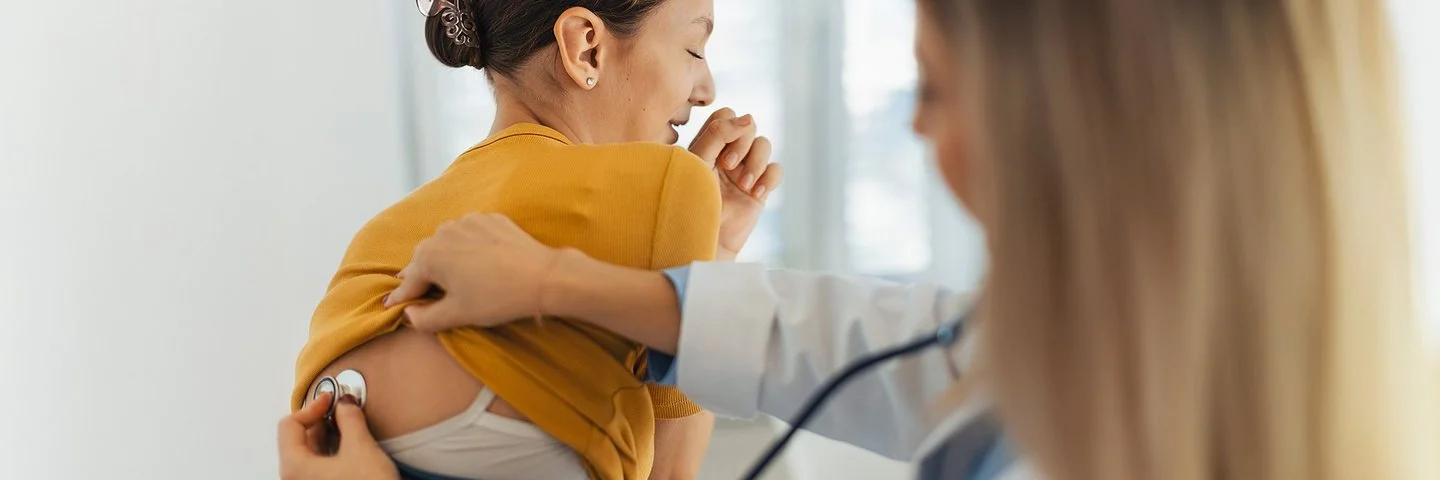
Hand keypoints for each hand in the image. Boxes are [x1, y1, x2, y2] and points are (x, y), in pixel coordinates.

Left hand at [277, 393, 397, 479]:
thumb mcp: (361, 448)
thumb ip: (350, 419)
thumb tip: (346, 403)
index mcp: (294, 466)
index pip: (290, 425)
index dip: (312, 407)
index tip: (333, 400)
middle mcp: (294, 479)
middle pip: (298, 440)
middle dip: (321, 421)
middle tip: (344, 411)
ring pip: (310, 454)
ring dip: (329, 436)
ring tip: (351, 428)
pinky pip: (320, 467)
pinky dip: (333, 452)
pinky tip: (352, 449)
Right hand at [386, 213, 564, 331]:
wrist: (543, 276)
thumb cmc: (497, 298)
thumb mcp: (457, 314)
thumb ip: (425, 318)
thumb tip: (409, 314)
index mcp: (428, 256)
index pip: (409, 283)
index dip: (401, 299)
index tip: (391, 306)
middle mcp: (443, 232)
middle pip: (426, 260)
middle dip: (425, 278)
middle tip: (426, 297)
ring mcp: (467, 221)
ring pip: (448, 245)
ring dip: (448, 261)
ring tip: (458, 280)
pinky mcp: (490, 219)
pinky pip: (471, 235)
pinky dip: (470, 248)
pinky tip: (482, 264)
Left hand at [688, 108, 783, 259]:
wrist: (702, 239)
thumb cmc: (691, 202)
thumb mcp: (698, 162)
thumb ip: (718, 134)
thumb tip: (748, 118)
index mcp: (707, 145)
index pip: (725, 115)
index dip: (728, 126)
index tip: (720, 150)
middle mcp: (726, 154)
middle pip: (748, 126)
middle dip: (742, 144)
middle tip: (727, 167)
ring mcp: (744, 171)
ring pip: (765, 145)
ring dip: (756, 162)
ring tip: (743, 185)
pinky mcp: (759, 189)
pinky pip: (776, 170)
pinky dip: (769, 178)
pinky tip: (755, 193)